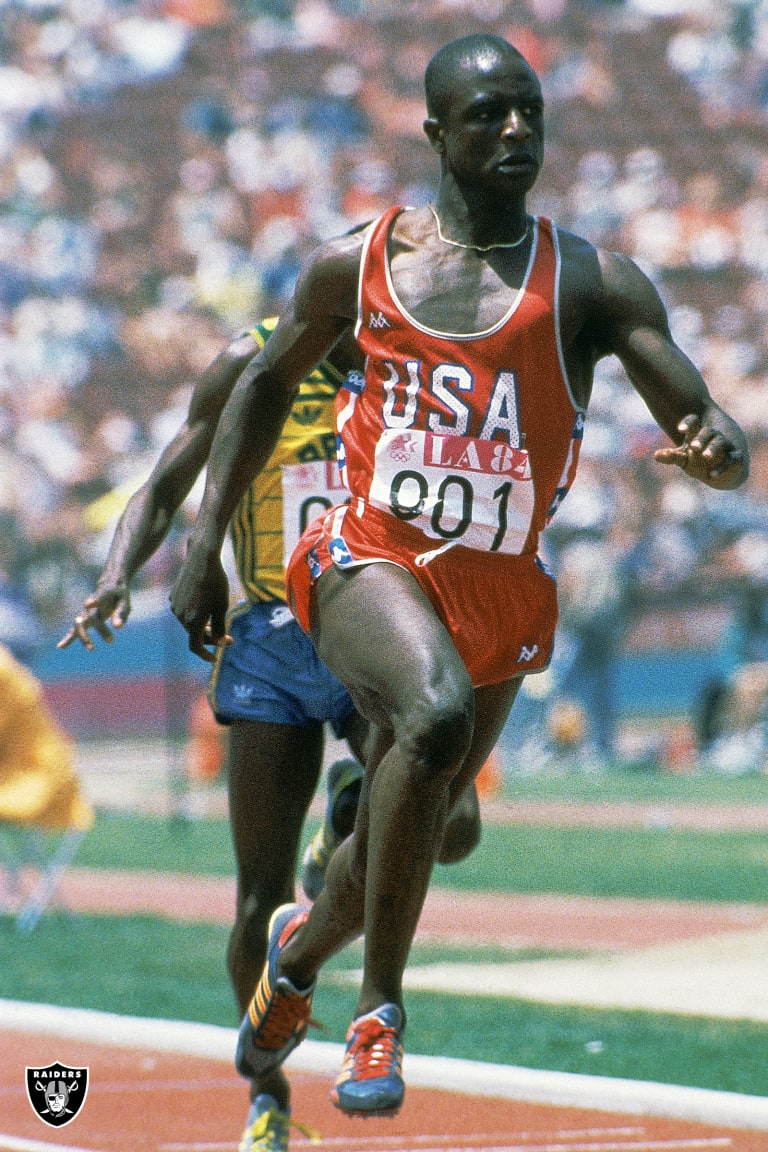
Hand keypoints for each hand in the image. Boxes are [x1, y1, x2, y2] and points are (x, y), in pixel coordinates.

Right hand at [57, 585, 130, 650]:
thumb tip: (118, 627)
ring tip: (91, 648)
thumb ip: (120, 613)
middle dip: (98, 628)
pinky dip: (69, 638)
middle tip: (111, 640)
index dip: (94, 600)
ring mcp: (86, 611)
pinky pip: (75, 629)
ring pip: (82, 624)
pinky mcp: (83, 619)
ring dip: (85, 636)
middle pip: (90, 616)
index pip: (99, 596)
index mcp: (104, 593)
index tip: (88, 604)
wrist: (108, 586)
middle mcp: (91, 603)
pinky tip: (61, 646)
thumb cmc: (119, 595)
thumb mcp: (124, 602)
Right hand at [170, 544, 231, 662]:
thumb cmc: (216, 583)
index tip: (215, 659)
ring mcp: (175, 605)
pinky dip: (195, 614)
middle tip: (229, 639)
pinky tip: (205, 603)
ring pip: (189, 623)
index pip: (195, 646)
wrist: (202, 558)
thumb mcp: (222, 606)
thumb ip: (219, 627)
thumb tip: (219, 644)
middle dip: (211, 638)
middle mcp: (180, 616)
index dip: (205, 655)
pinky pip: (184, 610)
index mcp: (193, 621)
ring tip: (217, 620)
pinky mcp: (173, 595)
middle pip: (194, 635)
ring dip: (203, 626)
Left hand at [654, 415, 744, 487]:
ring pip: (720, 443)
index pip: (694, 422)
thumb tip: (656, 455)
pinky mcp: (736, 457)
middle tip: (693, 447)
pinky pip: (732, 460)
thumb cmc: (699, 461)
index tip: (680, 429)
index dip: (688, 423)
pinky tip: (712, 475)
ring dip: (713, 449)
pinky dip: (722, 467)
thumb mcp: (684, 458)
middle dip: (700, 438)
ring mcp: (726, 445)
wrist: (723, 472)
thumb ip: (672, 456)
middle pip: (708, 432)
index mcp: (699, 433)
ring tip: (705, 456)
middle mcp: (714, 436)